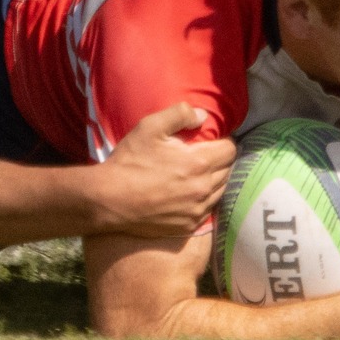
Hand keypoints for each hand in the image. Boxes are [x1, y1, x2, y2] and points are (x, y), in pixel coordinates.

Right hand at [94, 103, 234, 237]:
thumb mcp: (149, 127)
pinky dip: (203, 200)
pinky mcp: (188, 225)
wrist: (109, 200)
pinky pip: (207, 210)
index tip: (211, 140)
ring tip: (197, 174)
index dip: (223, 142)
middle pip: (228, 170)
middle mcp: (204, 188)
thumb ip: (179, 114)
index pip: (230, 150)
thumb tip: (202, 115)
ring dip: (214, 180)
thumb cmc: (129, 161)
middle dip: (220, 160)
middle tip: (203, 155)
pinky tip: (188, 193)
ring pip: (220, 191)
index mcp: (199, 163)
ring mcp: (197, 210)